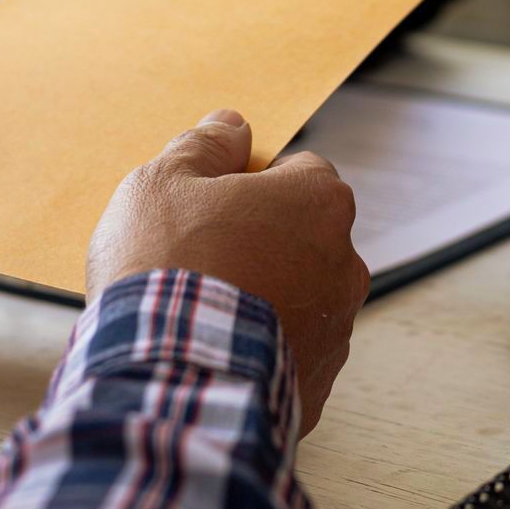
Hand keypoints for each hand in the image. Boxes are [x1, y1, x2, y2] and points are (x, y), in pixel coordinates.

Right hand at [88, 110, 369, 434]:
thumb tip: (232, 125)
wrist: (168, 377)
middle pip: (301, 237)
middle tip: (200, 260)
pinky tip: (214, 354)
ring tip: (202, 313)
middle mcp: (345, 262)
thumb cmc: (167, 268)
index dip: (250, 185)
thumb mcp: (163, 183)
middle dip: (261, 244)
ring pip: (298, 298)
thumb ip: (205, 146)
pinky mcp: (319, 383)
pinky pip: (288, 354)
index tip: (211, 207)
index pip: (298, 172)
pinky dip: (260, 351)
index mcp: (320, 201)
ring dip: (263, 299)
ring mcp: (337, 328)